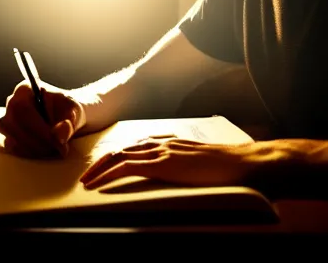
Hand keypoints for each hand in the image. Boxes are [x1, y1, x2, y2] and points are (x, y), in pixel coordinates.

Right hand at [0, 81, 83, 158]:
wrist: (69, 118)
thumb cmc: (69, 110)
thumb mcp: (76, 113)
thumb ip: (70, 123)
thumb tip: (59, 134)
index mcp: (25, 89)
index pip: (22, 109)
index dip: (38, 128)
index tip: (58, 141)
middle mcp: (11, 103)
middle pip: (14, 125)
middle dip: (38, 141)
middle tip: (60, 148)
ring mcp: (8, 121)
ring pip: (12, 139)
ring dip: (36, 149)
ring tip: (56, 149)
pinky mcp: (9, 137)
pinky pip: (12, 149)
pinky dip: (30, 154)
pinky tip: (47, 151)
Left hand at [80, 136, 261, 189]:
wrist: (241, 163)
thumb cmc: (225, 168)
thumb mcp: (198, 163)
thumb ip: (184, 163)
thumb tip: (177, 173)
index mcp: (169, 142)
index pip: (134, 146)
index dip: (116, 156)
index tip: (103, 168)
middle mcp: (161, 143)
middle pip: (121, 149)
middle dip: (100, 162)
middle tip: (86, 176)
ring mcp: (162, 152)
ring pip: (120, 156)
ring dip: (99, 169)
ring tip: (86, 182)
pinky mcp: (163, 164)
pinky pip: (128, 167)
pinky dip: (109, 175)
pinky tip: (98, 184)